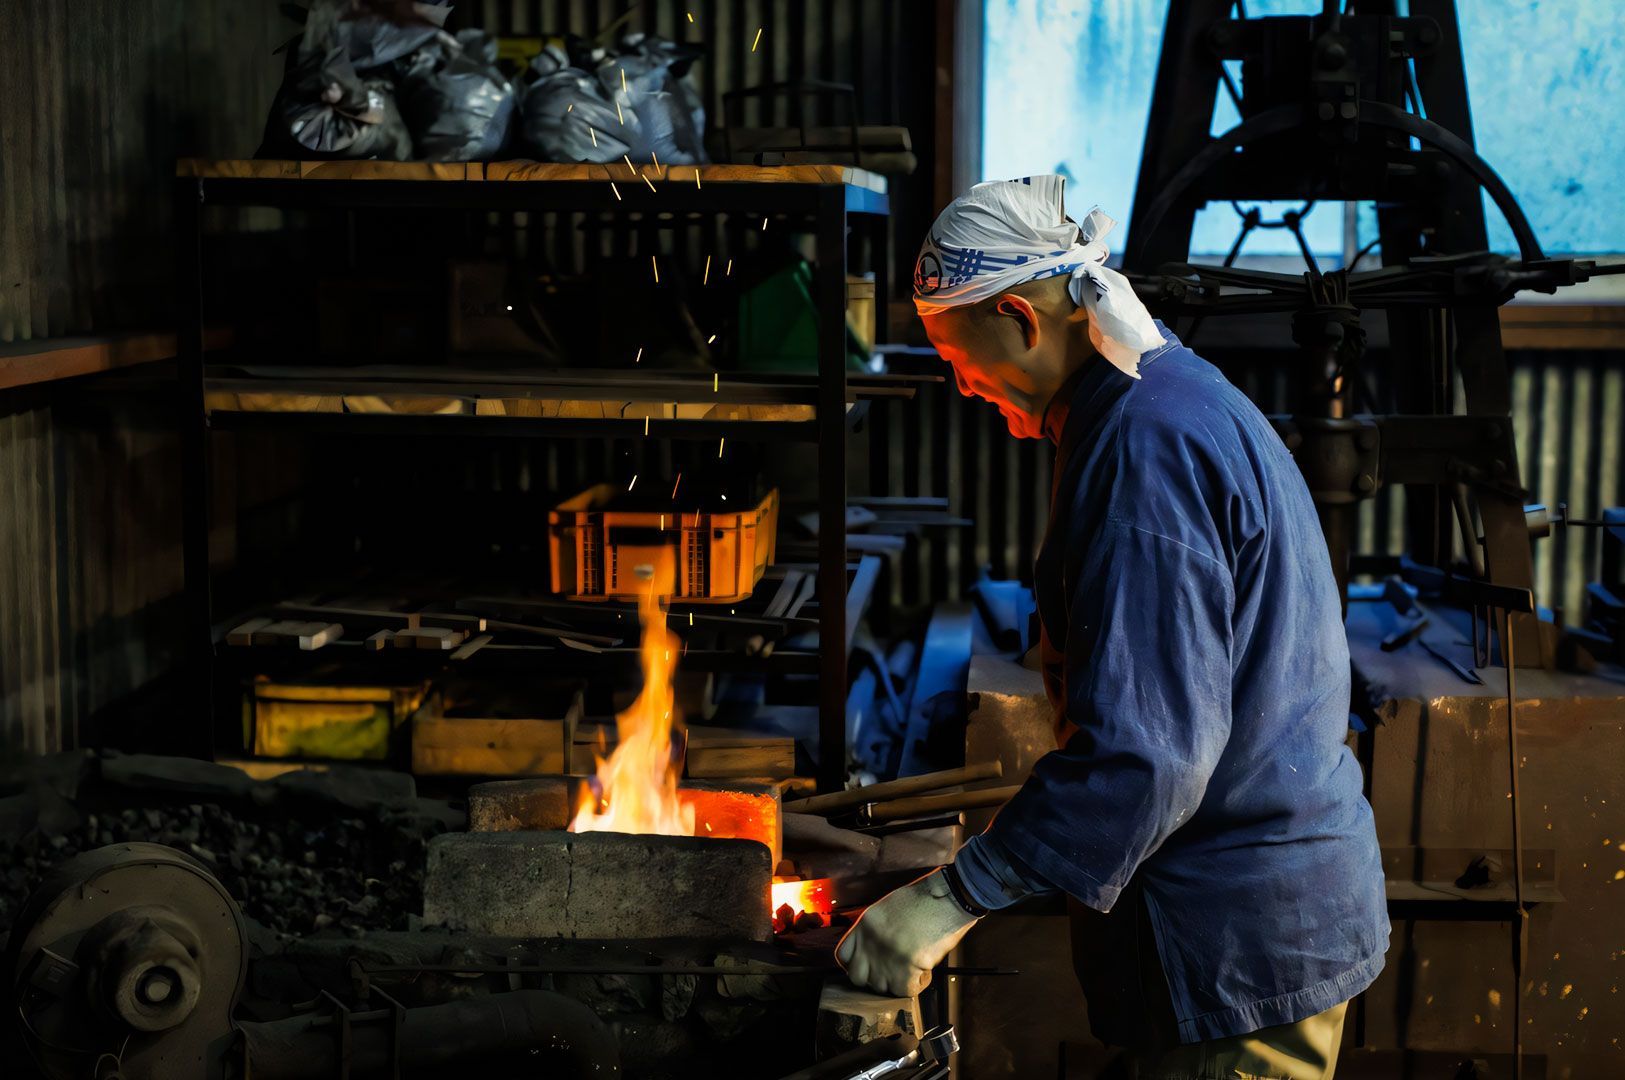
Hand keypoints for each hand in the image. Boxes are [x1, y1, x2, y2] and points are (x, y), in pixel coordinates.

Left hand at [835, 868, 979, 996]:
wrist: (947, 897)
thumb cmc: (925, 899)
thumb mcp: (889, 908)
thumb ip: (877, 929)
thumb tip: (876, 947)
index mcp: (865, 924)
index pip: (845, 955)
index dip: (857, 964)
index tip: (868, 966)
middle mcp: (870, 942)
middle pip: (858, 977)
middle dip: (873, 979)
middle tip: (891, 972)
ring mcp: (886, 957)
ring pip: (882, 987)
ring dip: (897, 982)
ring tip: (912, 969)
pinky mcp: (905, 969)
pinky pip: (905, 991)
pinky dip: (917, 984)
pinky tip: (925, 972)